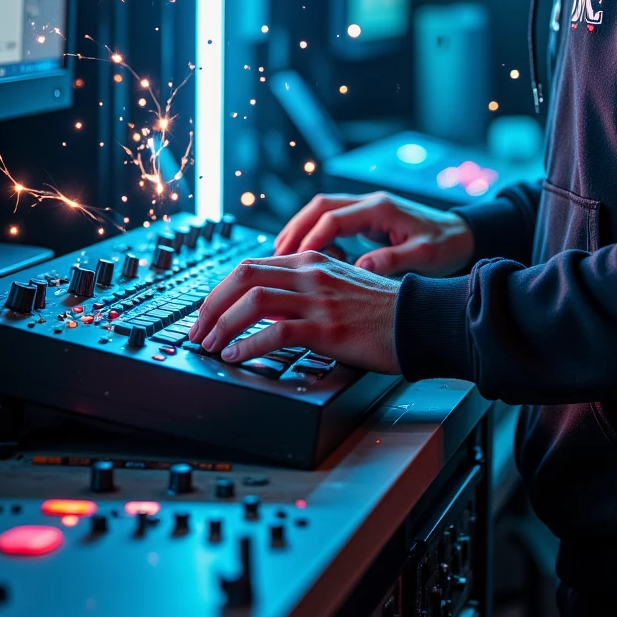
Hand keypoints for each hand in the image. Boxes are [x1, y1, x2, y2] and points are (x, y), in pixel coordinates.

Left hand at [187, 252, 400, 373]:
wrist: (419, 319)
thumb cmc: (381, 309)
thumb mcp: (338, 286)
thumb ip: (302, 291)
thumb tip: (265, 310)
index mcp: (311, 260)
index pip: (250, 266)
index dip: (219, 290)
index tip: (206, 313)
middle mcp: (311, 273)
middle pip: (243, 277)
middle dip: (211, 305)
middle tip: (197, 330)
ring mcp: (319, 299)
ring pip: (253, 302)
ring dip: (222, 325)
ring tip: (210, 346)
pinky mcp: (328, 327)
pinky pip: (277, 333)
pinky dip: (250, 345)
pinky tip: (237, 356)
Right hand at [274, 190, 474, 277]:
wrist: (462, 235)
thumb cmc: (445, 246)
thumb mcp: (424, 256)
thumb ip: (392, 260)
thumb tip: (361, 268)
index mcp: (380, 208)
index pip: (334, 218)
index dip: (311, 239)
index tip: (297, 262)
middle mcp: (369, 203)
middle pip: (319, 207)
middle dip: (295, 230)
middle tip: (275, 257)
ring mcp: (366, 208)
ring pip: (320, 211)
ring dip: (299, 230)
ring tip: (281, 257)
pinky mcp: (365, 219)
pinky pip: (329, 221)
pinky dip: (312, 235)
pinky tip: (306, 258)